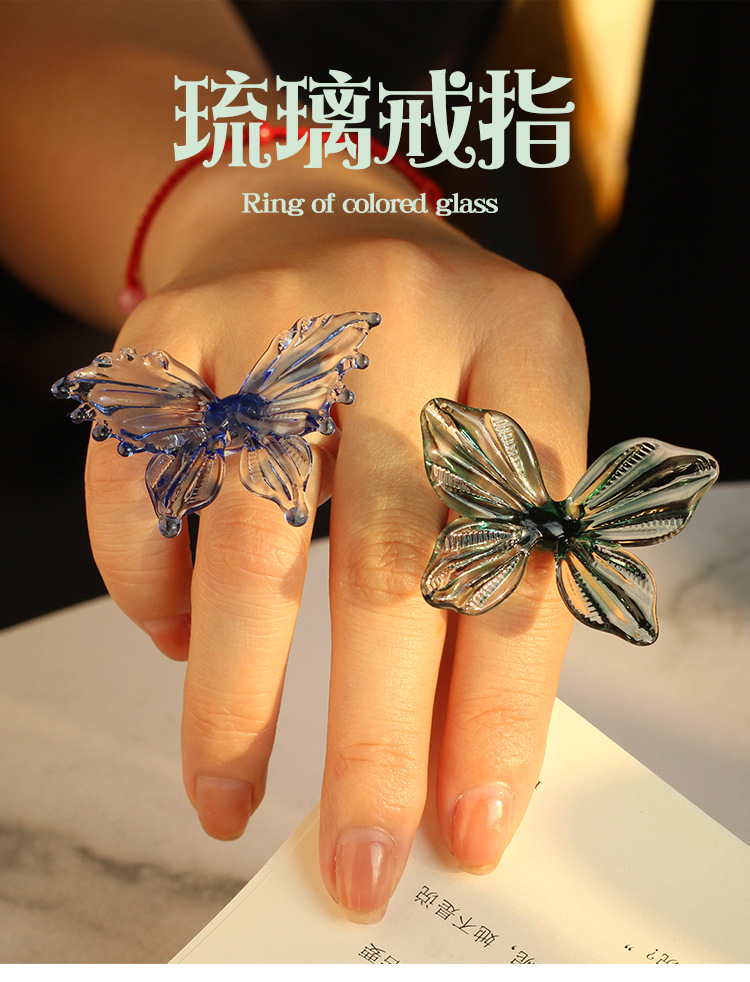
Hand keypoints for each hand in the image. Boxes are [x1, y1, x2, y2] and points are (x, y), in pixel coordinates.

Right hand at [83, 158, 588, 921]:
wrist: (310, 217)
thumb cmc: (421, 356)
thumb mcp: (497, 419)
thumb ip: (489, 563)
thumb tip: (445, 759)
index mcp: (523, 341)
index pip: (522, 547)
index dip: (499, 704)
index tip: (471, 823)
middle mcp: (401, 314)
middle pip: (391, 554)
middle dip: (373, 736)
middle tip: (355, 860)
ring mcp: (273, 314)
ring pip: (248, 536)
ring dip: (236, 697)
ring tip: (228, 798)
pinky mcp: (168, 330)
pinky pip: (139, 488)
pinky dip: (148, 589)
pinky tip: (179, 641)